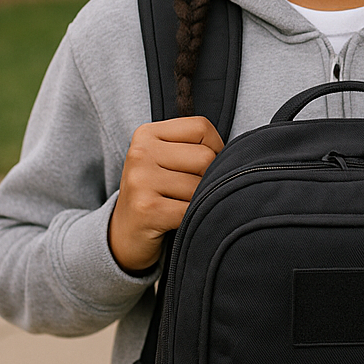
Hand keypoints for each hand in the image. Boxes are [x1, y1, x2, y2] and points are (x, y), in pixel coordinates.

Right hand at [109, 117, 223, 271]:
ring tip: (180, 207)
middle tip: (189, 193)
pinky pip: (192, 210)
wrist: (124, 235)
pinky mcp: (147, 209)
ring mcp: (140, 180)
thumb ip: (193, 148)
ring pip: (201, 186)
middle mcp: (140, 153)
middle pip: (205, 157)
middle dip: (207, 179)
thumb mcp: (166, 161)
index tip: (200, 168)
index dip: (214, 148)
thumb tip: (238, 154)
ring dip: (199, 202)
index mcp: (146, 134)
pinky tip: (180, 221)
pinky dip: (194, 219)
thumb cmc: (156, 194)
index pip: (201, 128)